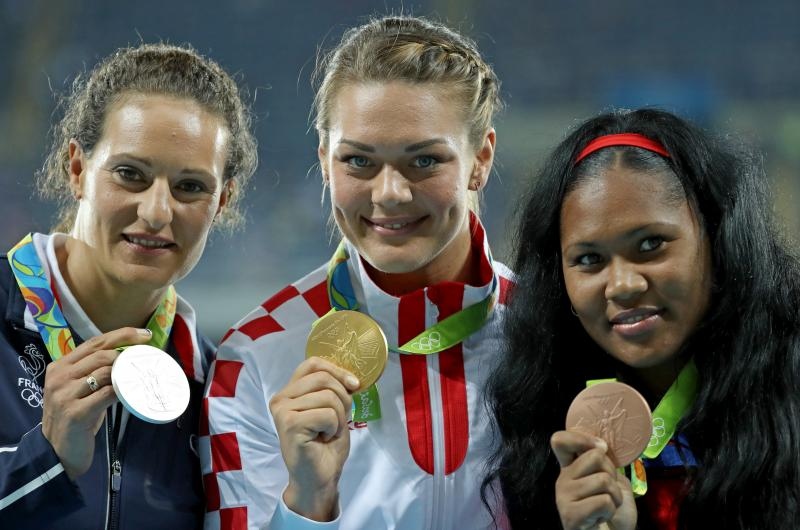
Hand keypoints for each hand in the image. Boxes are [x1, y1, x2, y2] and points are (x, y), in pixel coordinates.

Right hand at [41, 327, 152, 479]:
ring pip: (104, 372)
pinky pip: (106, 394)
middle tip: (147, 357)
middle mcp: (59, 377)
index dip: (121, 335)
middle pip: (101, 354)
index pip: (94, 342)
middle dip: (128, 353)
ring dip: (126, 372)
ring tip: (141, 376)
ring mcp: (64, 394)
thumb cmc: (76, 417)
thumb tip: (130, 356)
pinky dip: (122, 391)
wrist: (59, 451)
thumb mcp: (81, 389)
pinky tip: (132, 392)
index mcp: (60, 366)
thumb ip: (96, 371)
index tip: (145, 334)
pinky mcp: (75, 412)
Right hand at [269, 356, 359, 520]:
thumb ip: (333, 389)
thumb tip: (351, 377)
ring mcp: (283, 411)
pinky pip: (327, 414)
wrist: (319, 479)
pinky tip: (323, 439)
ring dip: (338, 417)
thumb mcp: (333, 410)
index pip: (313, 363)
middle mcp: (280, 398)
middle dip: (342, 397)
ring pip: (328, 396)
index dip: (337, 370)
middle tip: (338, 420)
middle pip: (323, 378)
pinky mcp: (290, 424)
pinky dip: (334, 427)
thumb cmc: (325, 446)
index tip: (354, 385)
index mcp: (289, 392)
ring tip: (327, 432)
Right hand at [551, 430, 636, 529]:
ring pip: (603, 479)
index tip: (601, 448)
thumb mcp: (611, 478)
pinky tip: (602, 516)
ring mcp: (563, 497)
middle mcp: (562, 479)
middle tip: (609, 489)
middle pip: (594, 456)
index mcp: (570, 468)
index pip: (560, 440)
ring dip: (615, 495)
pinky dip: (611, 509)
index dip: (582, 438)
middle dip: (612, 472)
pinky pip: (603, 501)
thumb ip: (602, 462)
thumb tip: (601, 446)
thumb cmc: (612, 508)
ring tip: (608, 505)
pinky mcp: (570, 515)